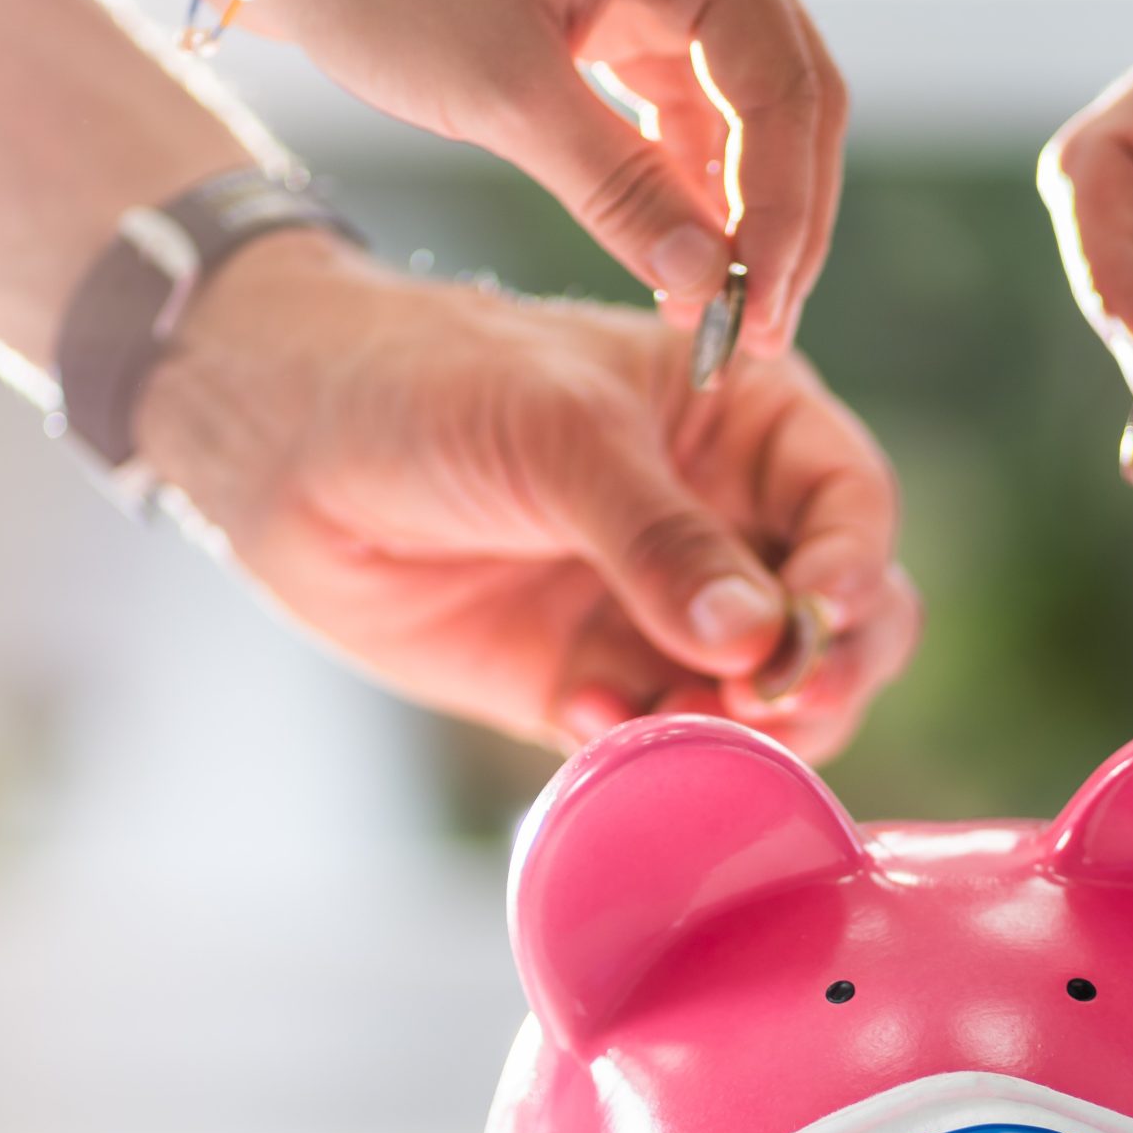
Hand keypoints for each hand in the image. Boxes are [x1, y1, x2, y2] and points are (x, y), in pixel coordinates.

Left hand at [136, 233, 916, 759]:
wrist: (279, 446)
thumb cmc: (425, 383)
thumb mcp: (555, 433)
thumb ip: (660, 536)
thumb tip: (758, 638)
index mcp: (747, 424)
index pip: (852, 504)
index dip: (852, 567)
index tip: (815, 621)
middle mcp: (729, 523)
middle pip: (845, 621)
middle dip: (824, 669)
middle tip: (768, 698)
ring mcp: (668, 613)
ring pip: (772, 700)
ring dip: (744, 726)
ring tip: (678, 719)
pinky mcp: (601, 685)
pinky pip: (671, 742)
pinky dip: (654, 749)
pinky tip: (590, 718)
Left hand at [232, 0, 844, 353]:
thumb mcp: (504, 93)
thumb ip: (621, 190)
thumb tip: (710, 286)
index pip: (780, 89)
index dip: (781, 215)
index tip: (758, 317)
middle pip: (789, 101)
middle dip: (777, 223)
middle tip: (757, 335)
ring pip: (747, 118)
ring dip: (736, 216)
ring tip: (715, 320)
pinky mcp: (630, 11)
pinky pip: (691, 115)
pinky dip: (689, 190)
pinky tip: (679, 267)